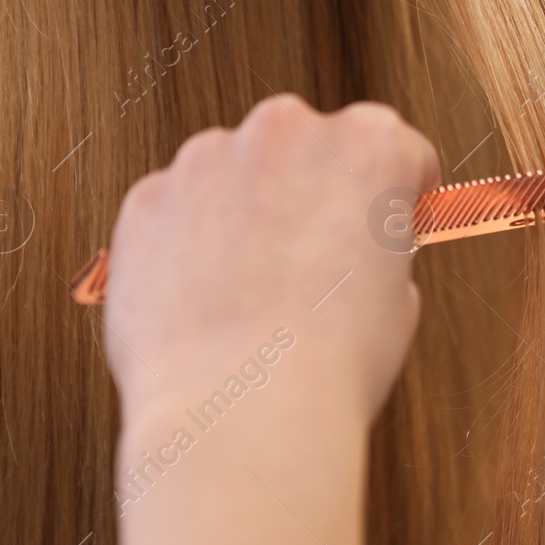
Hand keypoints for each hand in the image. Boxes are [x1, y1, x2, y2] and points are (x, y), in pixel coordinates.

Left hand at [104, 96, 438, 433]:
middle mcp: (288, 131)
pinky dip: (186, 241)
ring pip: (233, 172)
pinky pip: (174, 209)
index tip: (382, 221)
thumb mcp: (397, 299)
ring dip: (243, 210)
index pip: (393, 144)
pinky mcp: (147, 198)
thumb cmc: (330, 363)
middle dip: (309, 191)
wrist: (239, 413)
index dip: (393, 191)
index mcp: (369, 145)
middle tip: (315, 261)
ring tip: (251, 290)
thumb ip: (373, 250)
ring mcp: (208, 159)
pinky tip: (205, 298)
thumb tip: (349, 256)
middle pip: (306, 145)